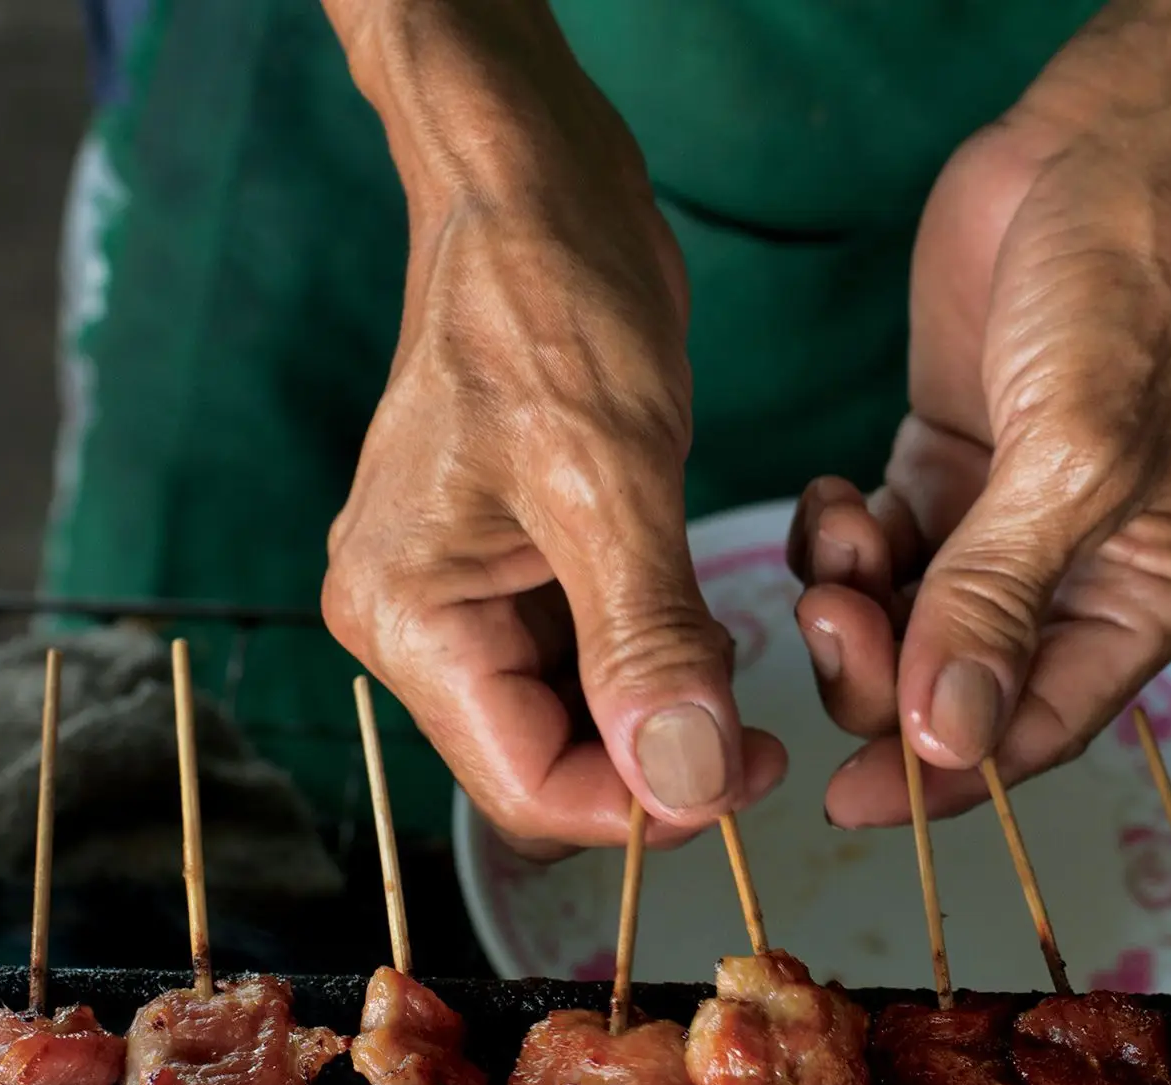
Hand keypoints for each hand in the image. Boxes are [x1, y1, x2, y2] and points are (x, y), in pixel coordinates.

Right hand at [320, 0, 783, 855]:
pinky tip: (707, 624)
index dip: (642, 810)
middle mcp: (420, 626)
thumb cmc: (550, 299)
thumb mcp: (608, 477)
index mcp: (409, 617)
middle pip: (550, 772)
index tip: (747, 777)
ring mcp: (468, 604)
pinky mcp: (520, 577)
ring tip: (738, 659)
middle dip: (658, 767)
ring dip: (666, 717)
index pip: (528, 791)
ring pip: (582, 728)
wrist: (535, 189)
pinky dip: (661, 666)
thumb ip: (646, 644)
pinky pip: (596, 667)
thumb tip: (683, 784)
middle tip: (761, 736)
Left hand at [789, 0, 1170, 826]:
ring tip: (842, 531)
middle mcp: (1077, 579)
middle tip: (832, 615)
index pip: (1036, 729)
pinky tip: (838, 497)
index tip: (850, 800)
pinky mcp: (948, 472)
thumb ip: (999, 603)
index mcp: (1146, 598)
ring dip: (852, 601)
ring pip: (903, 627)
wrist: (1104, 140)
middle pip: (956, 689)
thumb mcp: (1072, 458)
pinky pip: (875, 554)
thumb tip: (948, 738)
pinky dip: (841, 543)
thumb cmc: (1127, 287)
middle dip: (881, 671)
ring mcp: (1006, 528)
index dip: (944, 775)